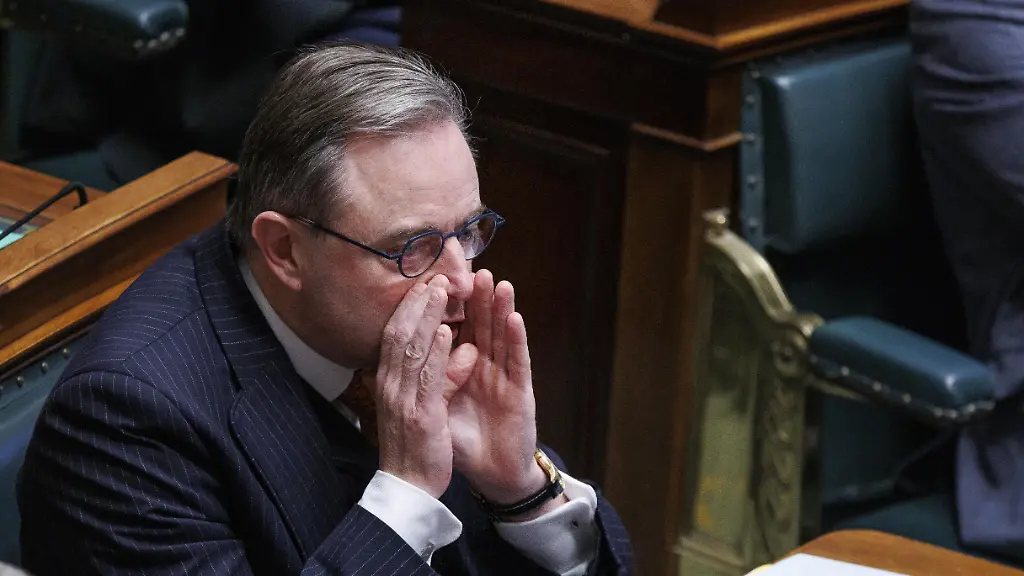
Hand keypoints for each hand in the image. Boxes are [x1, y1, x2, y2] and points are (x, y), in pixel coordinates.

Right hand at [374, 275, 460, 497]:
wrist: (407, 488)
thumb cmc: (413, 446)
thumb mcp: (416, 405)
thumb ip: (430, 376)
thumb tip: (445, 346)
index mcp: (388, 383)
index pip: (394, 336)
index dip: (408, 309)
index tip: (422, 286)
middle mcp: (390, 386)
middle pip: (399, 334)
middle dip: (417, 304)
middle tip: (434, 277)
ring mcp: (403, 400)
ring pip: (412, 348)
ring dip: (428, 317)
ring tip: (442, 291)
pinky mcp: (421, 415)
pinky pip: (428, 378)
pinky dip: (436, 352)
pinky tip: (447, 332)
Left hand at [445, 270, 548, 505]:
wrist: (491, 474)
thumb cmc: (462, 441)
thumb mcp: (436, 407)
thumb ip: (429, 379)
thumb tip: (407, 355)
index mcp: (461, 369)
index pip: (455, 329)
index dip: (447, 306)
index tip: (437, 278)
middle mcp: (485, 367)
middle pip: (480, 325)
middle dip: (476, 297)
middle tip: (473, 267)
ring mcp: (505, 377)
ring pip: (501, 335)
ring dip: (500, 307)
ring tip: (497, 281)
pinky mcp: (521, 393)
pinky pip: (518, 362)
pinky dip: (517, 339)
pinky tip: (514, 318)